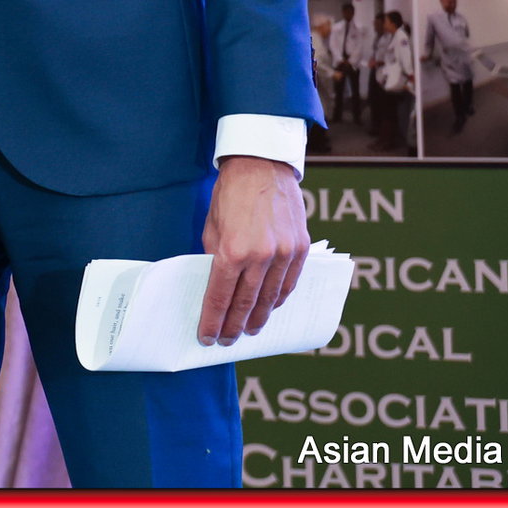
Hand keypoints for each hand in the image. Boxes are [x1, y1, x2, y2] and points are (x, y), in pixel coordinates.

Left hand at [197, 154, 307, 345]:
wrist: (262, 166)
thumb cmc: (230, 195)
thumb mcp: (212, 227)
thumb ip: (215, 257)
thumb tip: (217, 285)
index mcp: (232, 250)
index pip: (220, 297)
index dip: (213, 321)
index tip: (207, 337)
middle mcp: (260, 256)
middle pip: (246, 303)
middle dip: (235, 326)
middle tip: (228, 341)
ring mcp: (284, 253)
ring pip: (271, 298)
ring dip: (259, 318)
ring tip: (249, 330)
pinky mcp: (300, 249)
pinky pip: (290, 283)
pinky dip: (279, 299)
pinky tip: (269, 307)